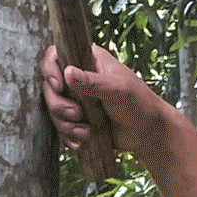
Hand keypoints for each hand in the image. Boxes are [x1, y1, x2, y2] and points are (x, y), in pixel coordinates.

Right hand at [41, 40, 165, 179]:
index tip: (58, 87)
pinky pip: (60, 126)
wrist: (147, 133)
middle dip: (59, 105)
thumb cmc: (140, 104)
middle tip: (77, 115)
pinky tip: (83, 140)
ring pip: (53, 109)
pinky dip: (68, 136)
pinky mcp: (76, 119)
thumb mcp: (118, 90)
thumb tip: (67, 72)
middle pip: (49, 87)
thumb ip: (93, 82)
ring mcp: (75, 99)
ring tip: (87, 131)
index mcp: (88, 61)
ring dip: (66, 124)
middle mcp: (78, 78)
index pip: (56, 56)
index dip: (50, 70)